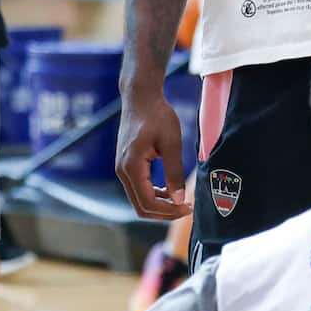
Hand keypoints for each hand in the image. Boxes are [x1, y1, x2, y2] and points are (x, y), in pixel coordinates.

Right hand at [113, 87, 191, 221]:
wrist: (140, 98)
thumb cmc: (157, 115)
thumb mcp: (171, 143)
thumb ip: (174, 173)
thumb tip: (179, 199)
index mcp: (131, 166)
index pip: (148, 203)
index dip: (169, 211)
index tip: (188, 207)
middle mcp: (122, 171)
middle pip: (141, 207)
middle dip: (165, 212)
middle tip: (187, 208)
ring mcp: (122, 169)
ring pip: (139, 200)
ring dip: (160, 205)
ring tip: (181, 200)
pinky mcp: (126, 166)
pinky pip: (138, 189)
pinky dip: (154, 195)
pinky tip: (170, 190)